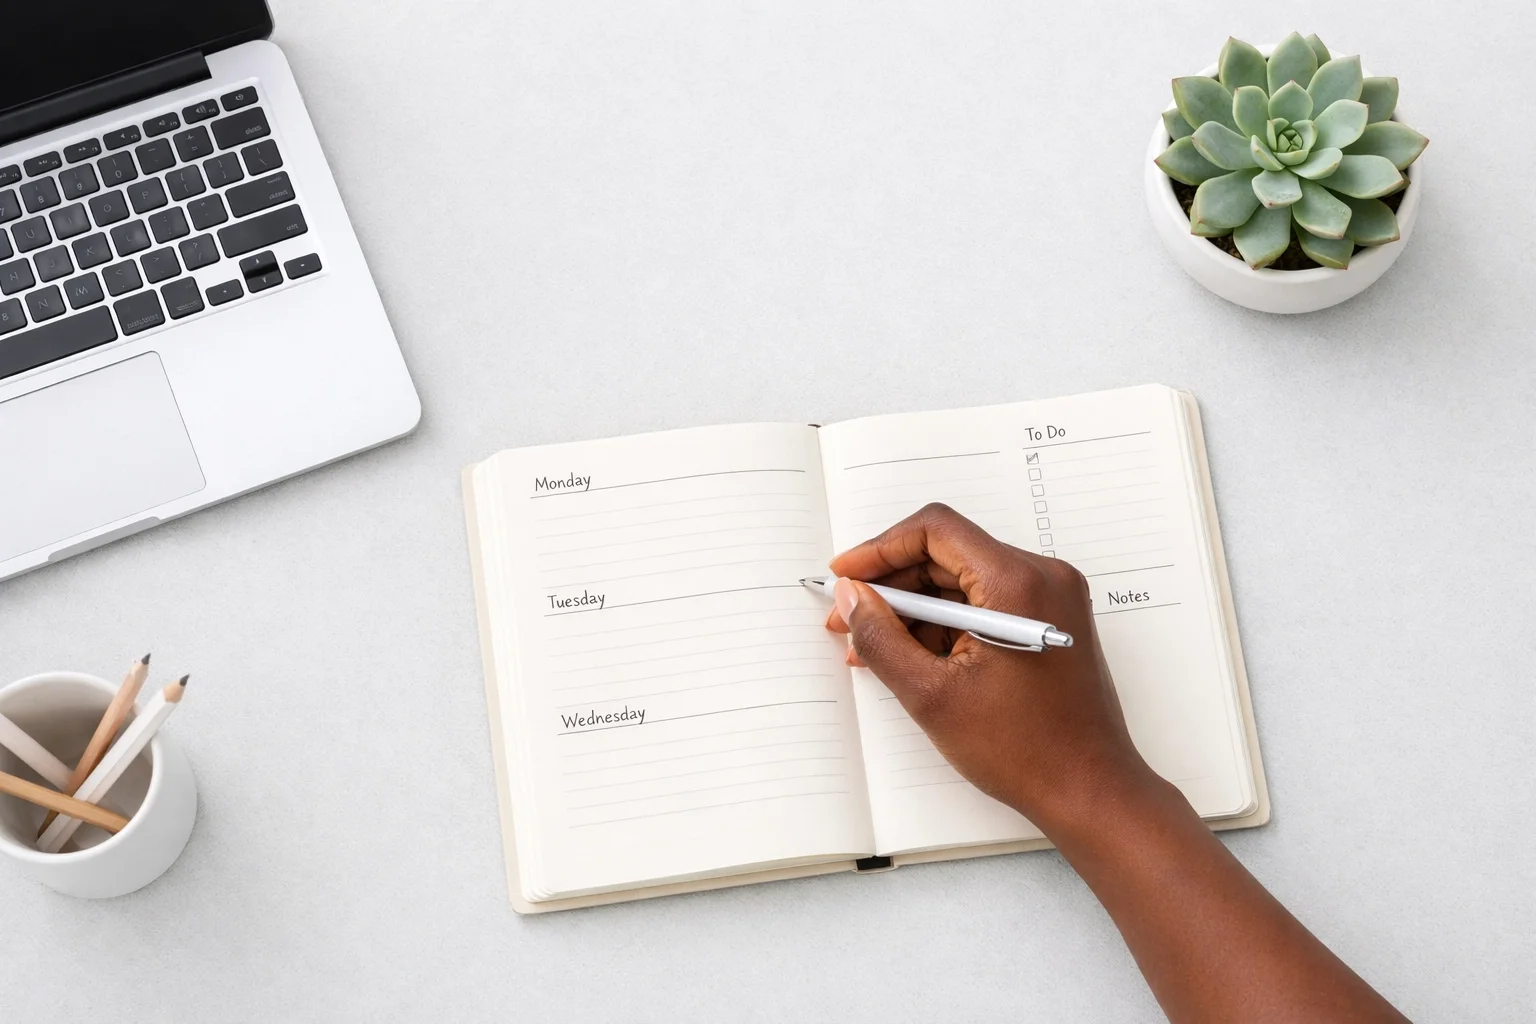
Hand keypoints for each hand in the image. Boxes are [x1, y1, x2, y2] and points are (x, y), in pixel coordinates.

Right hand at [824, 503, 1157, 833]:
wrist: (1088, 790)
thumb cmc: (1026, 751)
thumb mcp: (932, 695)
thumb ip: (881, 637)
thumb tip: (852, 597)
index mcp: (1017, 583)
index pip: (936, 530)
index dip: (880, 549)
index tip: (846, 575)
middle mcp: (1041, 577)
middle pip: (947, 553)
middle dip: (892, 584)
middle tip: (849, 617)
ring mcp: (1050, 599)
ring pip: (962, 581)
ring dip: (915, 609)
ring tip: (872, 646)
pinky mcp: (1048, 621)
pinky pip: (985, 603)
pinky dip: (945, 624)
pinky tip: (911, 655)